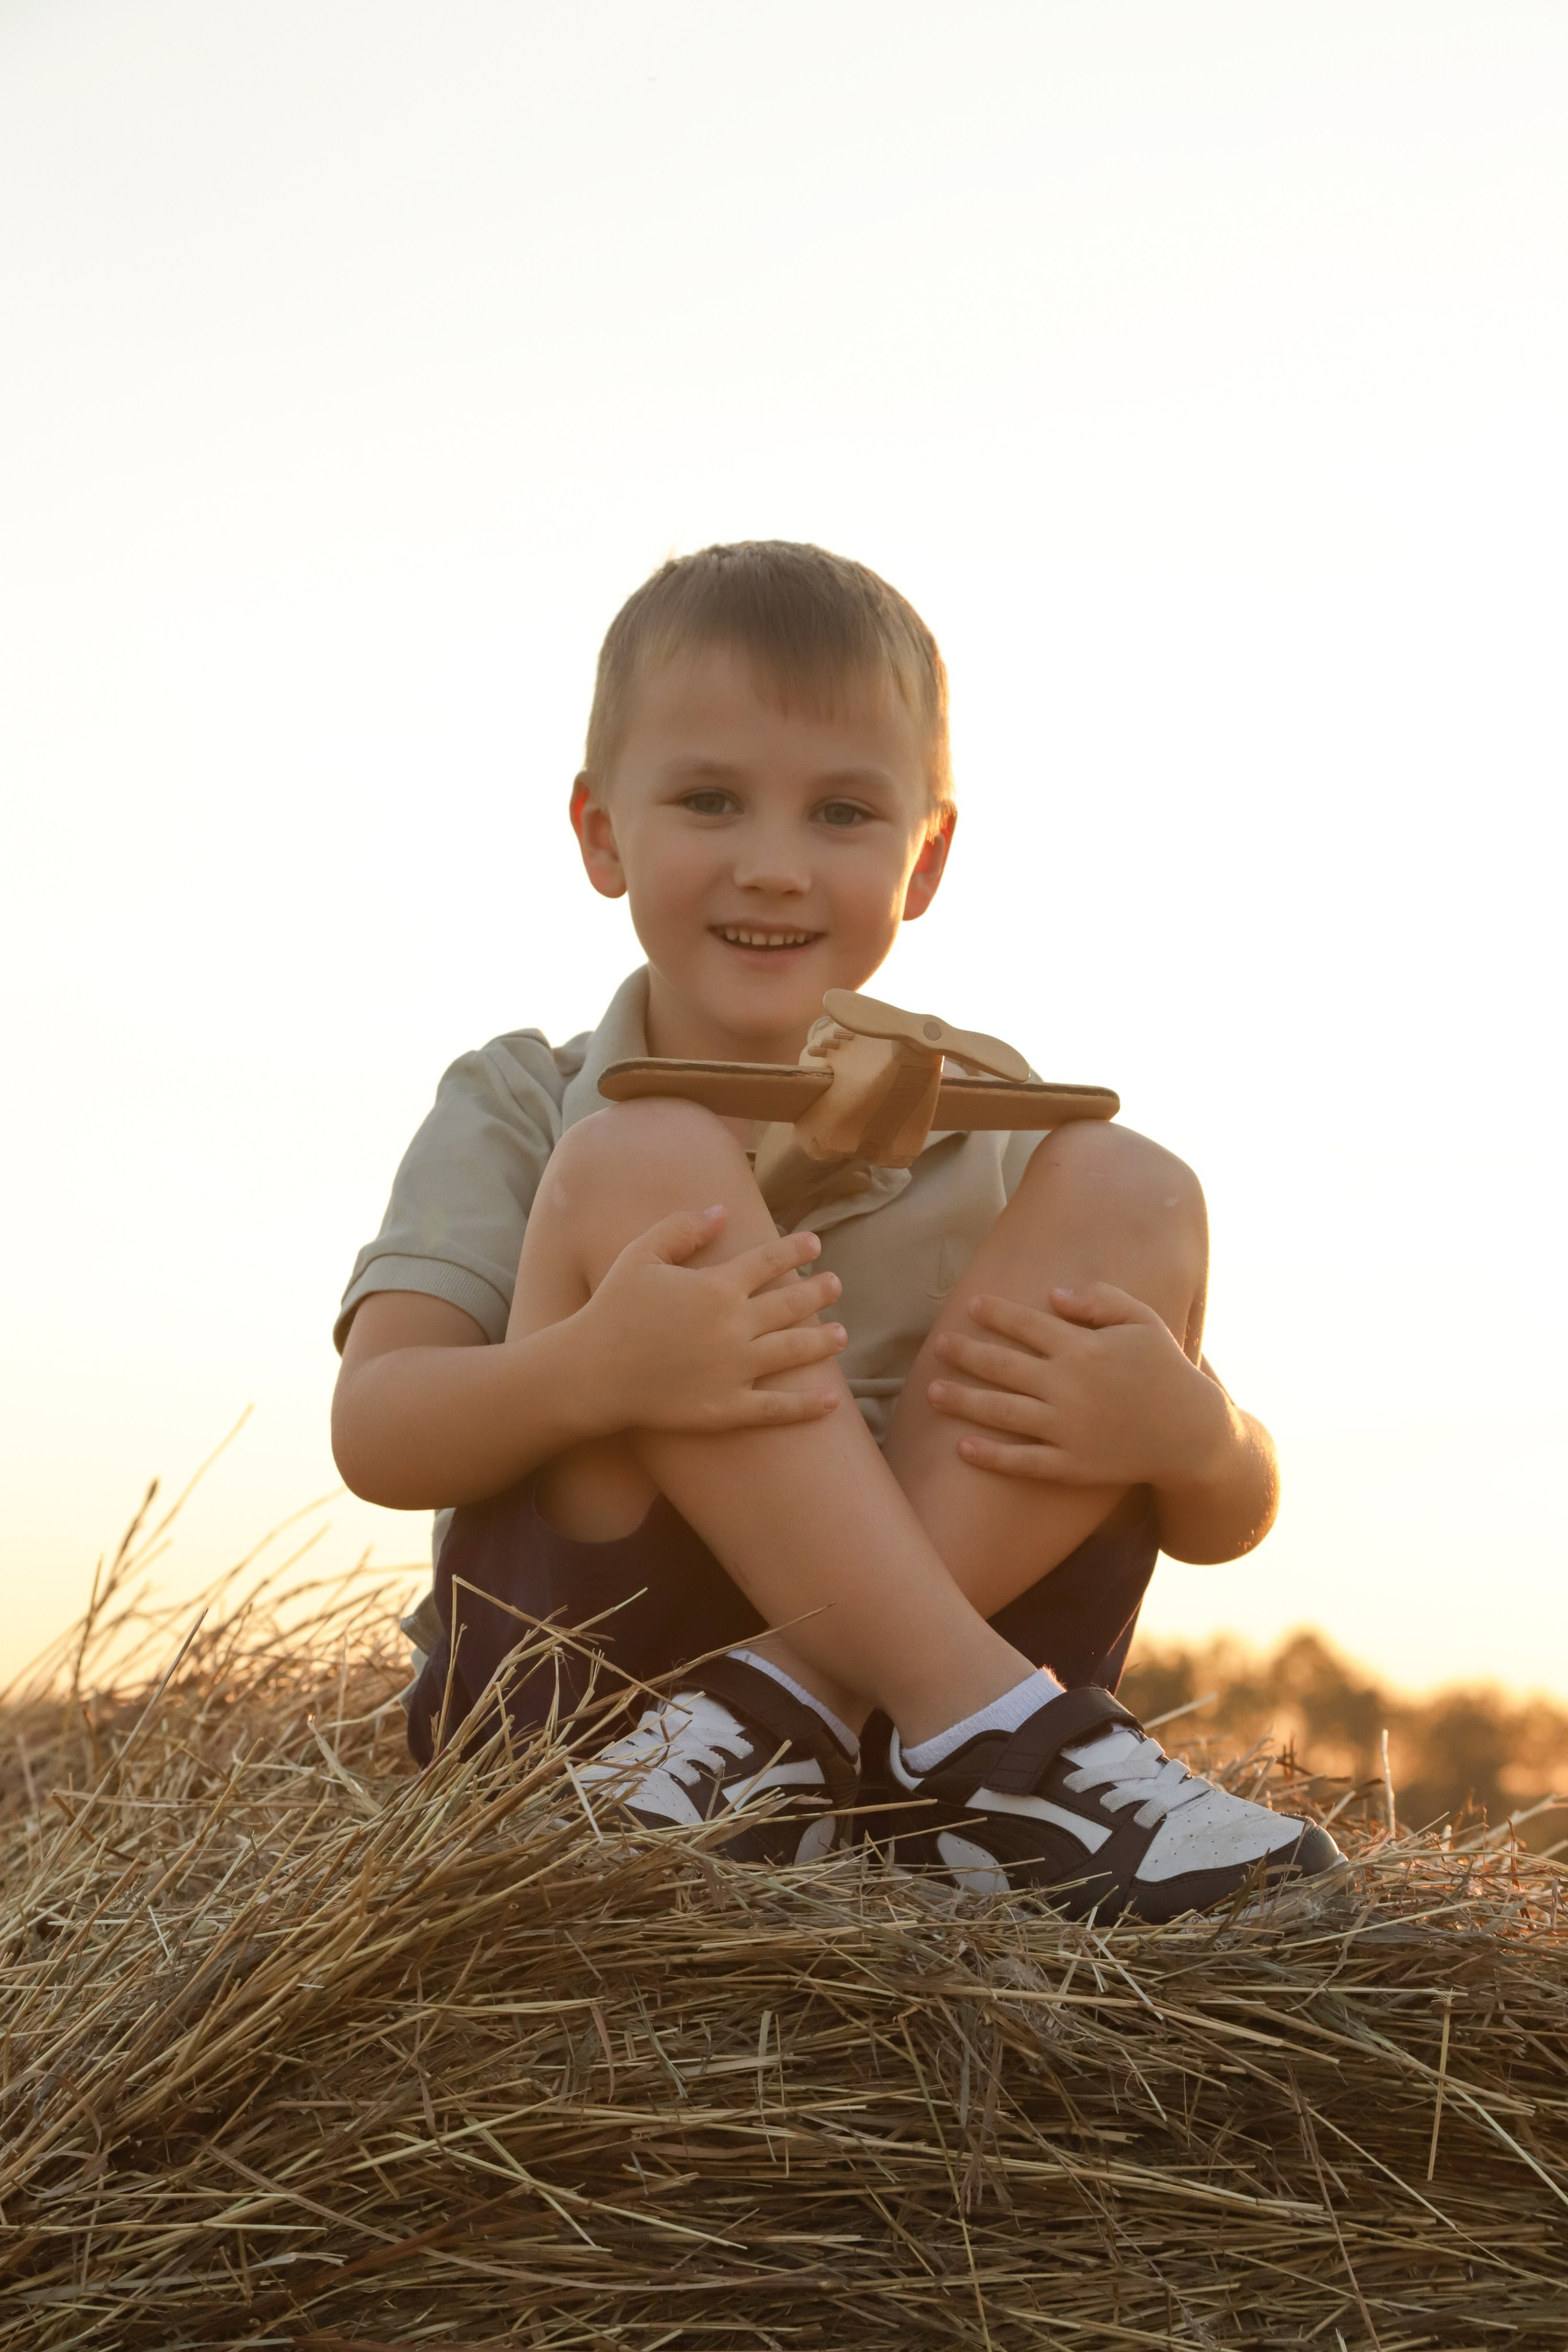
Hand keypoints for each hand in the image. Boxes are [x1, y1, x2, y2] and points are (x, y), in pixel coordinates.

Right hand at [577, 1205, 846, 1433]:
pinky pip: (776, 1408)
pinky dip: (807, 1407)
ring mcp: (735, 1369)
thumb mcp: (640, 1255)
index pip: (769, 1260)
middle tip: (835, 1285)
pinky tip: (831, 1401)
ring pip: (794, 1351)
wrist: (591, 1372)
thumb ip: (682, 1229)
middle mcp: (734, 1326)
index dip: (796, 1250)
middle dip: (818, 1292)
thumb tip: (721, 1211)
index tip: (815, 1244)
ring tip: (842, 1334)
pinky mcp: (727, 1407)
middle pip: (791, 1304)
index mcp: (716, 1286)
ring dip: (823, 1341)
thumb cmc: (612, 1308)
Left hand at [926, 1281, 1233, 1487]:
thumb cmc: (1166, 1369)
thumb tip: (1052, 1294)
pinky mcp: (1071, 1464)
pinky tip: (962, 1448)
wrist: (1193, 1432)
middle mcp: (1068, 1386)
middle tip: (938, 1344)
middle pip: (1002, 1366)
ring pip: (1002, 1412)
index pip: (1025, 1324)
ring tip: (931, 1392)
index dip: (995, 1313)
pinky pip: (1023, 1461)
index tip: (970, 1306)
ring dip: (963, 1401)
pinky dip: (992, 1456)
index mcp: (1083, 1348)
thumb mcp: (1143, 1321)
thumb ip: (1100, 1299)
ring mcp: (1067, 1428)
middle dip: (965, 1353)